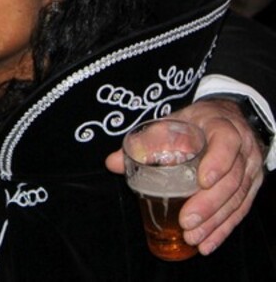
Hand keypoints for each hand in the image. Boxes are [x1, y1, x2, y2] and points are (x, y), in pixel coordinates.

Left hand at [106, 99, 264, 254]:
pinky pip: (240, 211)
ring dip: (214, 222)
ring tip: (193, 237)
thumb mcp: (173, 123)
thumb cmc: (197, 123)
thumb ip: (145, 142)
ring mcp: (250, 170)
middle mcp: (243, 150)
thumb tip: (112, 162)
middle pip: (232, 180)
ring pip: (237, 199)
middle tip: (187, 222)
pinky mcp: (251, 188)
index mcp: (223, 127)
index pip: (227, 143)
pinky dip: (223, 229)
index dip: (217, 162)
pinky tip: (207, 243)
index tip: (202, 181)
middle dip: (209, 204)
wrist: (227, 119)